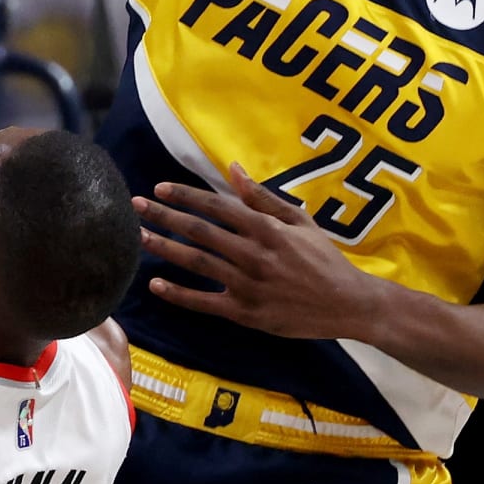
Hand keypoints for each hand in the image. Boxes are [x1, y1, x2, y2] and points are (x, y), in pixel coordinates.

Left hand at [134, 164, 383, 338]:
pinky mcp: (246, 313)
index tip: (160, 188)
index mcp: (267, 229)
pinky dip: (179, 294)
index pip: (217, 207)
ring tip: (140, 237)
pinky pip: (205, 302)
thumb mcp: (300, 221)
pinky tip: (156, 284)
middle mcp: (254, 254)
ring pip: (197, 263)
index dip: (185, 196)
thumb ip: (264, 198)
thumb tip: (233, 170)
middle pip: (199, 232)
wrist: (348, 304)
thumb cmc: (324, 259)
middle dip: (165, 216)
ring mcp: (248, 285)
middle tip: (136, 206)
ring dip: (164, 248)